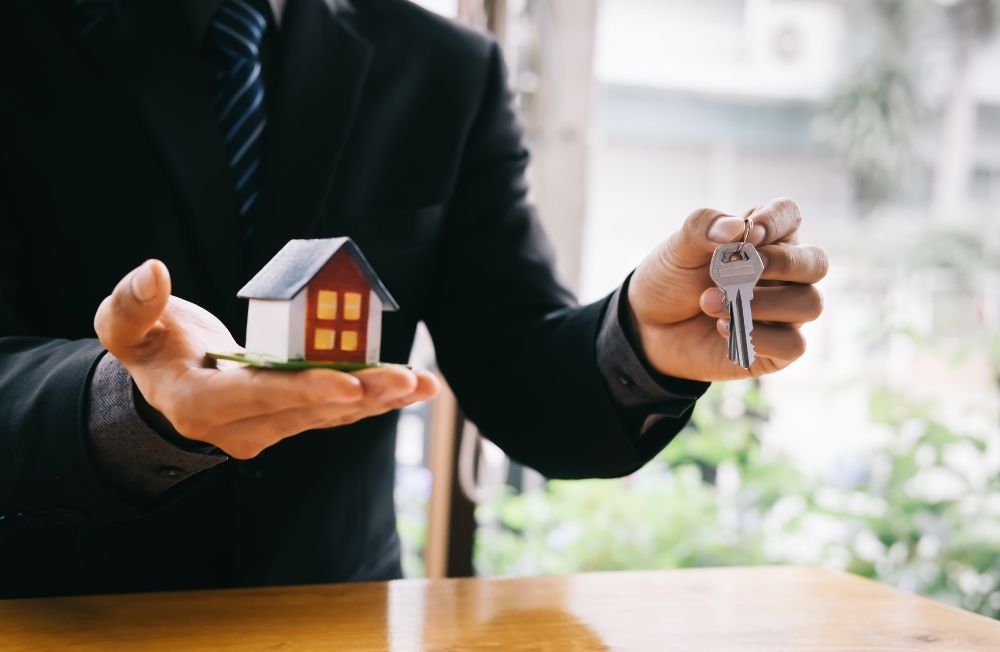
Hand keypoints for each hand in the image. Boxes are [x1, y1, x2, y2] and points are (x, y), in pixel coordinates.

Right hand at [93, 260, 439, 458]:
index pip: (256, 396)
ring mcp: (269, 430)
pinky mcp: (292, 421)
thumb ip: (132, 304)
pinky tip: (415, 388)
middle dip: (360, 394)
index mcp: (198, 402)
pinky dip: (374, 399)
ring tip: (423, 384)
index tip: (347, 381)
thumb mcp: (126, 328)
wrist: (168, 386)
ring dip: (378, 399)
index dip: (302, 389)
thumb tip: (154, 271)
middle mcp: (239, 427)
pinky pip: (336, 411)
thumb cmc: (150, 349)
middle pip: (306, 409)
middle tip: (406, 379)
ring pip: (329, 415)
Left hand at [627, 198, 827, 380]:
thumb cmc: (672, 281)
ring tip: (711, 303)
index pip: (790, 215)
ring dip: (763, 303)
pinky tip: (722, 328)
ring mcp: (785, 312)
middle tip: (742, 268)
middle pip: (816, 262)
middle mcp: (784, 274)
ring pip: (810, 304)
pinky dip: (760, 336)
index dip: (776, 221)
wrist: (649, 328)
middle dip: (783, 264)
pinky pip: (793, 344)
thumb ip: (703, 228)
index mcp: (765, 238)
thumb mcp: (677, 249)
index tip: (749, 234)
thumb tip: (736, 227)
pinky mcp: (778, 348)